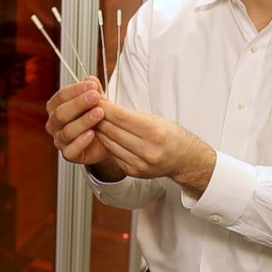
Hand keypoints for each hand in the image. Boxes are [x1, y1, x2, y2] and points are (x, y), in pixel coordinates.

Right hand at [45, 76, 109, 164]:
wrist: (109, 137)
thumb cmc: (98, 116)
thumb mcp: (98, 98)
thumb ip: (93, 88)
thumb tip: (90, 79)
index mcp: (56, 107)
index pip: (61, 96)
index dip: (76, 90)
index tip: (92, 86)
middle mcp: (54, 124)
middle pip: (61, 113)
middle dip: (79, 104)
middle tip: (95, 97)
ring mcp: (60, 140)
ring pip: (67, 131)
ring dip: (84, 121)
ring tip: (99, 114)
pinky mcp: (69, 155)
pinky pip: (71, 150)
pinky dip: (81, 142)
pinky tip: (92, 134)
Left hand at [94, 101, 215, 194]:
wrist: (183, 159)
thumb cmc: (169, 135)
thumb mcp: (154, 118)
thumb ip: (128, 113)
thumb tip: (103, 102)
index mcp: (155, 132)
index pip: (120, 117)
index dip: (104, 107)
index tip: (94, 99)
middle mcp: (148, 150)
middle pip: (112, 130)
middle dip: (97, 117)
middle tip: (88, 108)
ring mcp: (139, 163)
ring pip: (109, 143)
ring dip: (98, 130)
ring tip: (92, 120)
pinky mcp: (133, 171)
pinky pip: (113, 154)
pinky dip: (106, 143)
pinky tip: (103, 134)